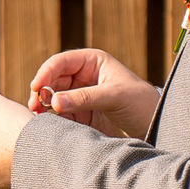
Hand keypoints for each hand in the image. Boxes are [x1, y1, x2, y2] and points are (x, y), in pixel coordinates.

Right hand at [28, 48, 159, 139]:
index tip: (36, 87)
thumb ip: (85, 98)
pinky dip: (53, 118)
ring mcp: (81, 95)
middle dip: (42, 91)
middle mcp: (84, 76)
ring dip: (44, 106)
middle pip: (53, 80)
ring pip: (54, 97)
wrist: (155, 126)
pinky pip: (61, 114)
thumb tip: (54, 102)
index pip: (62, 62)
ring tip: (38, 117)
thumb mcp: (114, 97)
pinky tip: (48, 125)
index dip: (46, 72)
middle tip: (34, 106)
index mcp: (93, 62)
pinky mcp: (81, 114)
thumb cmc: (140, 103)